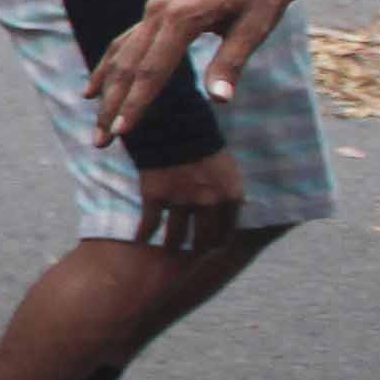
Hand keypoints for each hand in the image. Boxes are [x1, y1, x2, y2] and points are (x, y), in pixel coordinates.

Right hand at [90, 0, 309, 140]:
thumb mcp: (254, 27)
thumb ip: (231, 63)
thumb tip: (220, 100)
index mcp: (182, 19)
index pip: (152, 70)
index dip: (136, 104)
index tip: (121, 132)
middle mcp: (158, 13)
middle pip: (128, 67)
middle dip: (112, 105)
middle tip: (100, 141)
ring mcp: (154, 10)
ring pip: (121, 54)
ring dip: (107, 88)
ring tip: (94, 118)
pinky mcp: (157, 10)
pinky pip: (126, 40)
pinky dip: (109, 64)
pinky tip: (96, 84)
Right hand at [127, 147, 249, 255]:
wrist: (175, 123)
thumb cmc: (204, 143)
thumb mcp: (228, 167)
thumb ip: (231, 191)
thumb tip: (239, 208)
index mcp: (230, 196)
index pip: (225, 233)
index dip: (217, 244)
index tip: (209, 248)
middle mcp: (208, 203)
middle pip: (202, 240)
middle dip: (197, 250)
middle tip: (189, 255)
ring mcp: (181, 201)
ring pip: (175, 237)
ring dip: (171, 247)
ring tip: (167, 251)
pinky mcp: (156, 196)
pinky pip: (149, 224)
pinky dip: (143, 235)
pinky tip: (140, 240)